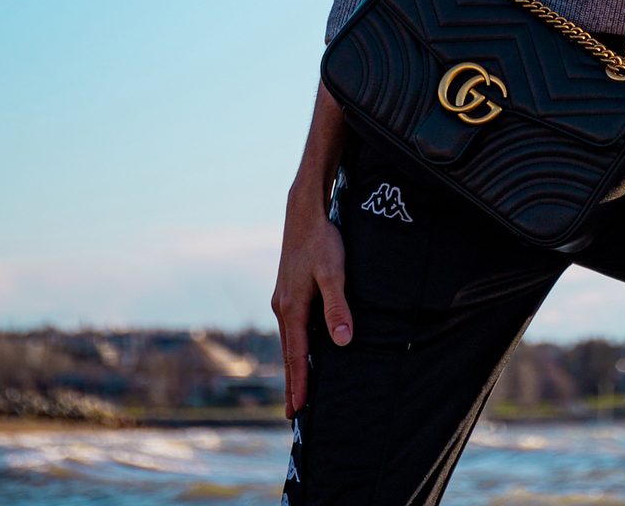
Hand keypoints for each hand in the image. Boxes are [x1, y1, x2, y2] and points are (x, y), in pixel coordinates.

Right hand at [271, 181, 353, 418]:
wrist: (304, 212)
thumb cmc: (321, 241)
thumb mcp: (333, 272)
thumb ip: (337, 306)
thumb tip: (342, 341)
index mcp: (291, 308)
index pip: (296, 355)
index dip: (298, 383)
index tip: (298, 410)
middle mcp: (283, 307)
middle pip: (289, 352)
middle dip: (292, 383)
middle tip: (293, 413)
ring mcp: (283, 298)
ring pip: (290, 339)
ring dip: (293, 365)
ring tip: (298, 388)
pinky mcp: (289, 290)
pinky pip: (292, 326)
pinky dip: (296, 345)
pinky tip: (303, 348)